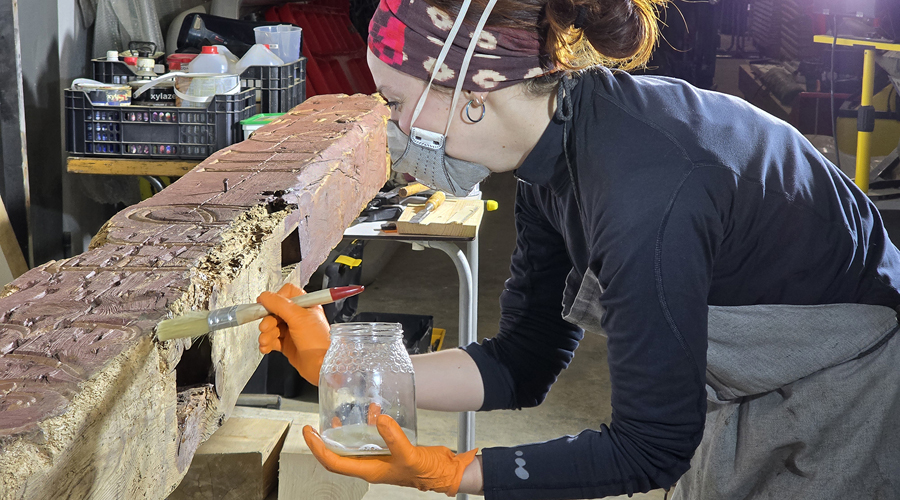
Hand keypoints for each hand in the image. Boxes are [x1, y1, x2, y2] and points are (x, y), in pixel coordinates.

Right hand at [256, 283, 329, 384]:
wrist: (323, 366)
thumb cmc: (319, 341)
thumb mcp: (298, 318)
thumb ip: (280, 304)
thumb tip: (265, 296)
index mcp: (306, 305)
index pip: (286, 294)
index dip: (275, 299)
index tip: (265, 306)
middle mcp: (299, 317)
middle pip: (275, 311)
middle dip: (268, 320)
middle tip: (266, 327)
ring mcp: (293, 331)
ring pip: (272, 327)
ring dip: (266, 333)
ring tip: (266, 341)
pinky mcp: (288, 344)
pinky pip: (272, 340)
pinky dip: (267, 343)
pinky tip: (266, 347)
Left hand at [303, 415, 478, 496]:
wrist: (446, 472)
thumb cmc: (428, 472)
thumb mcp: (409, 455)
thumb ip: (394, 438)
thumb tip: (378, 419)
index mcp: (369, 471)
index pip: (334, 462)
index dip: (318, 448)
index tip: (309, 433)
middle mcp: (371, 465)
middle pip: (339, 454)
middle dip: (326, 439)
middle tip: (317, 424)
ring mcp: (380, 457)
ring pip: (355, 444)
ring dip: (348, 429)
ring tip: (344, 414)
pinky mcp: (390, 449)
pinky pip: (373, 436)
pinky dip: (371, 423)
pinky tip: (374, 412)